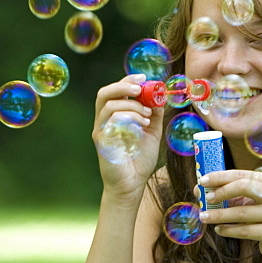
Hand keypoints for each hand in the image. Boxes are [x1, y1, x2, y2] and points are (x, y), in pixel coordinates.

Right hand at [93, 74, 164, 202]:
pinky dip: (128, 119)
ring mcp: (101, 132)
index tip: (144, 78)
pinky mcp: (102, 143)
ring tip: (147, 116)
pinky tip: (141, 127)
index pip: (115, 91)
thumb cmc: (140, 159)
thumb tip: (160, 95)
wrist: (132, 184)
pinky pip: (111, 123)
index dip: (127, 80)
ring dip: (131, 106)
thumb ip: (154, 114)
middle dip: (123, 86)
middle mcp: (104, 121)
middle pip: (104, 94)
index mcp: (114, 116)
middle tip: (139, 88)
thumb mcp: (153, 132)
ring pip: (109, 107)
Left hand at [195, 168, 261, 262]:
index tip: (202, 181)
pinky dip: (228, 230)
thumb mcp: (250, 202)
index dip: (220, 177)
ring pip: (241, 212)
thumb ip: (229, 195)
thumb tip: (199, 190)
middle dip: (221, 192)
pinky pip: (245, 231)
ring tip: (204, 217)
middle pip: (243, 187)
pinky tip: (218, 229)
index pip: (241, 174)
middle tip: (205, 199)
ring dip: (219, 215)